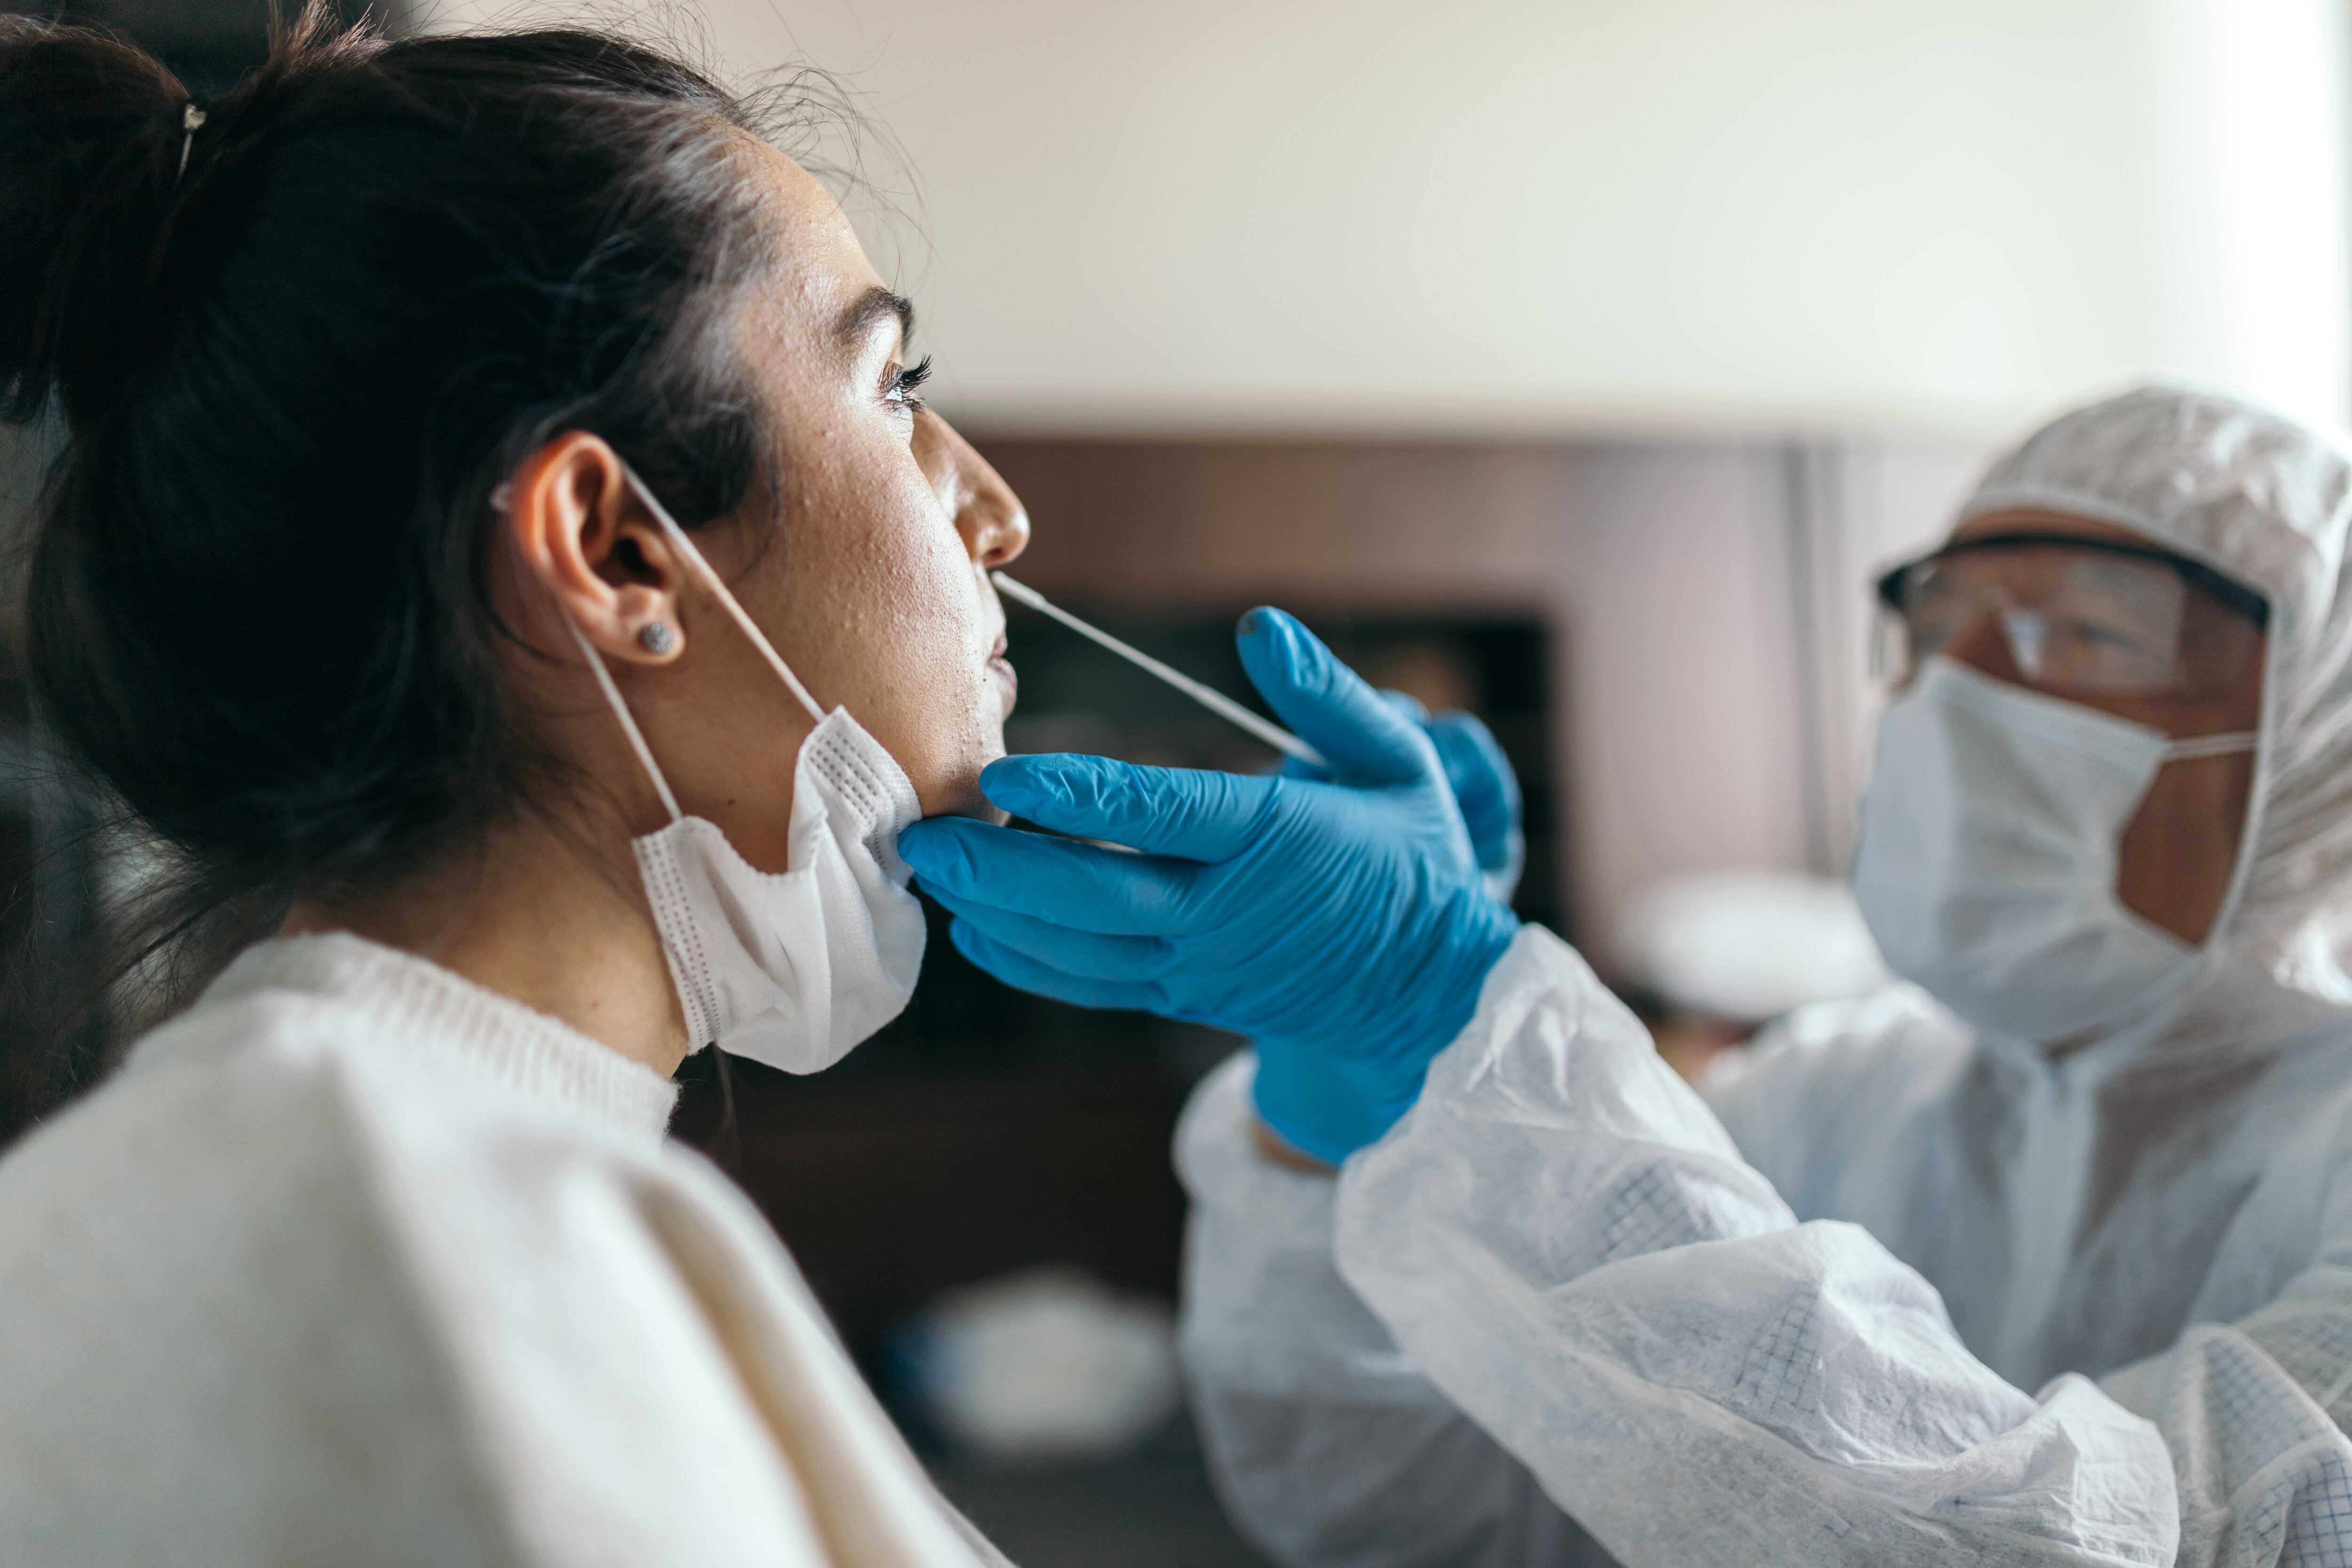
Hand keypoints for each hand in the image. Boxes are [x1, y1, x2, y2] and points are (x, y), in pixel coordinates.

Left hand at [897, 608, 1520, 1163]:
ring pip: (1081, 946)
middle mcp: (1225, 909)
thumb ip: (1326, 694)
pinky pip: (1093, 986)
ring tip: (932, 872)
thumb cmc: (1411, 858)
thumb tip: (1260, 626)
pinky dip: (1030, 963)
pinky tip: (978, 931)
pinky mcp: (1182, 997)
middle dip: (1002, 868)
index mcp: (1274, 840)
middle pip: (1097, 894)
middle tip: (923, 836)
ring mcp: (1198, 964)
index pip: (1162, 814)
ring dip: (1000, 911)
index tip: (1005, 773)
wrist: (1427, 995)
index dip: (1079, 795)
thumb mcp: (1398, 760)